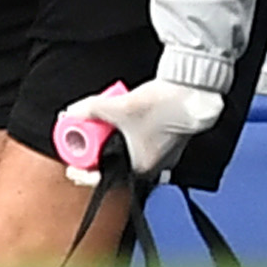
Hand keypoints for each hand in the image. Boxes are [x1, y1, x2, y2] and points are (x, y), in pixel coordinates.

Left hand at [62, 77, 223, 179]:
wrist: (196, 89)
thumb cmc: (165, 104)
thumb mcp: (118, 106)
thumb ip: (89, 109)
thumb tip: (70, 113)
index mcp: (138, 168)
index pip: (100, 177)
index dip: (82, 168)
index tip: (72, 163)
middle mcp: (152, 167)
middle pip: (114, 162)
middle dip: (99, 151)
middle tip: (89, 137)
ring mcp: (164, 154)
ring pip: (129, 152)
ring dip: (116, 141)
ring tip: (109, 125)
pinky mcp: (171, 141)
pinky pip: (143, 143)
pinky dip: (133, 134)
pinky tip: (129, 121)